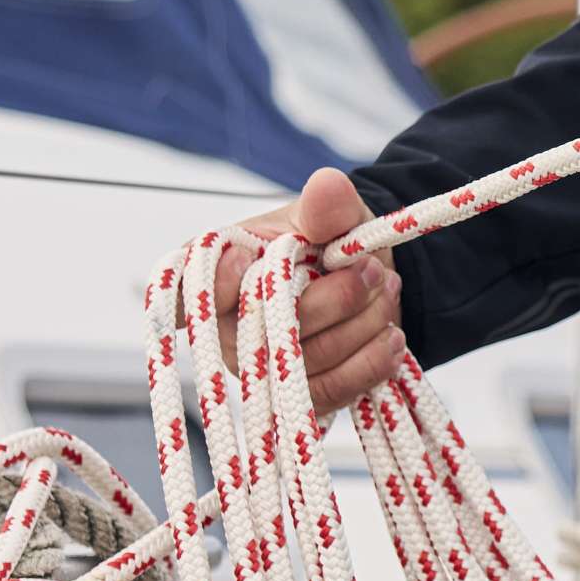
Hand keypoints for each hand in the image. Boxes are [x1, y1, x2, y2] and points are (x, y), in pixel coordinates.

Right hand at [210, 167, 406, 414]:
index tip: (244, 260)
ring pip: (310, 361)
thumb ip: (329, 205)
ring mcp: (258, 368)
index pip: (188, 291)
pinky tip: (391, 336)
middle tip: (372, 269)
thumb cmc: (334, 241)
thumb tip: (327, 185)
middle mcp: (227, 326)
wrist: (372, 277)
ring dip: (364, 323)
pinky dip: (370, 362)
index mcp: (222, 273)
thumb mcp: (336, 215)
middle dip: (337, 296)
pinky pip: (329, 392)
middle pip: (272, 326)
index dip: (214, 283)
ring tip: (385, 290)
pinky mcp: (294, 396)